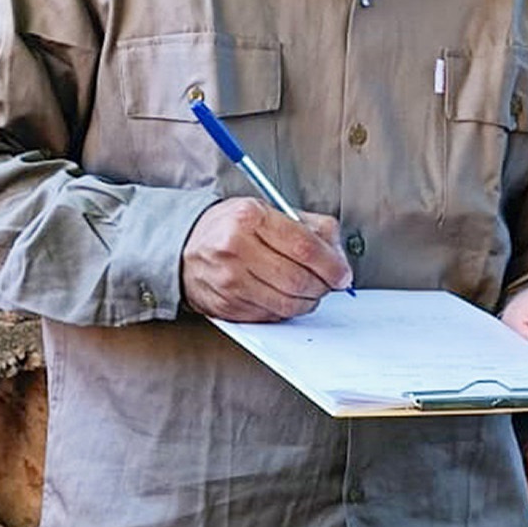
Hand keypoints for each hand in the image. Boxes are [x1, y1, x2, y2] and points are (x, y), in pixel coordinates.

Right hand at [180, 198, 351, 321]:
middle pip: (299, 279)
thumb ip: (311, 227)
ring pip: (288, 303)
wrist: (185, 247)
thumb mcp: (269, 211)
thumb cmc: (232, 227)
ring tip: (309, 290)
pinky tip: (285, 297)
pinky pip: (271, 316)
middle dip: (323, 286)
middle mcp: (235, 249)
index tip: (342, 273)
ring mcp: (229, 280)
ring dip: (308, 301)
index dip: (332, 265)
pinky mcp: (226, 305)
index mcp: (249, 217)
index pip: (305, 247)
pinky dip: (286, 310)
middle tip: (329, 283)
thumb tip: (339, 258)